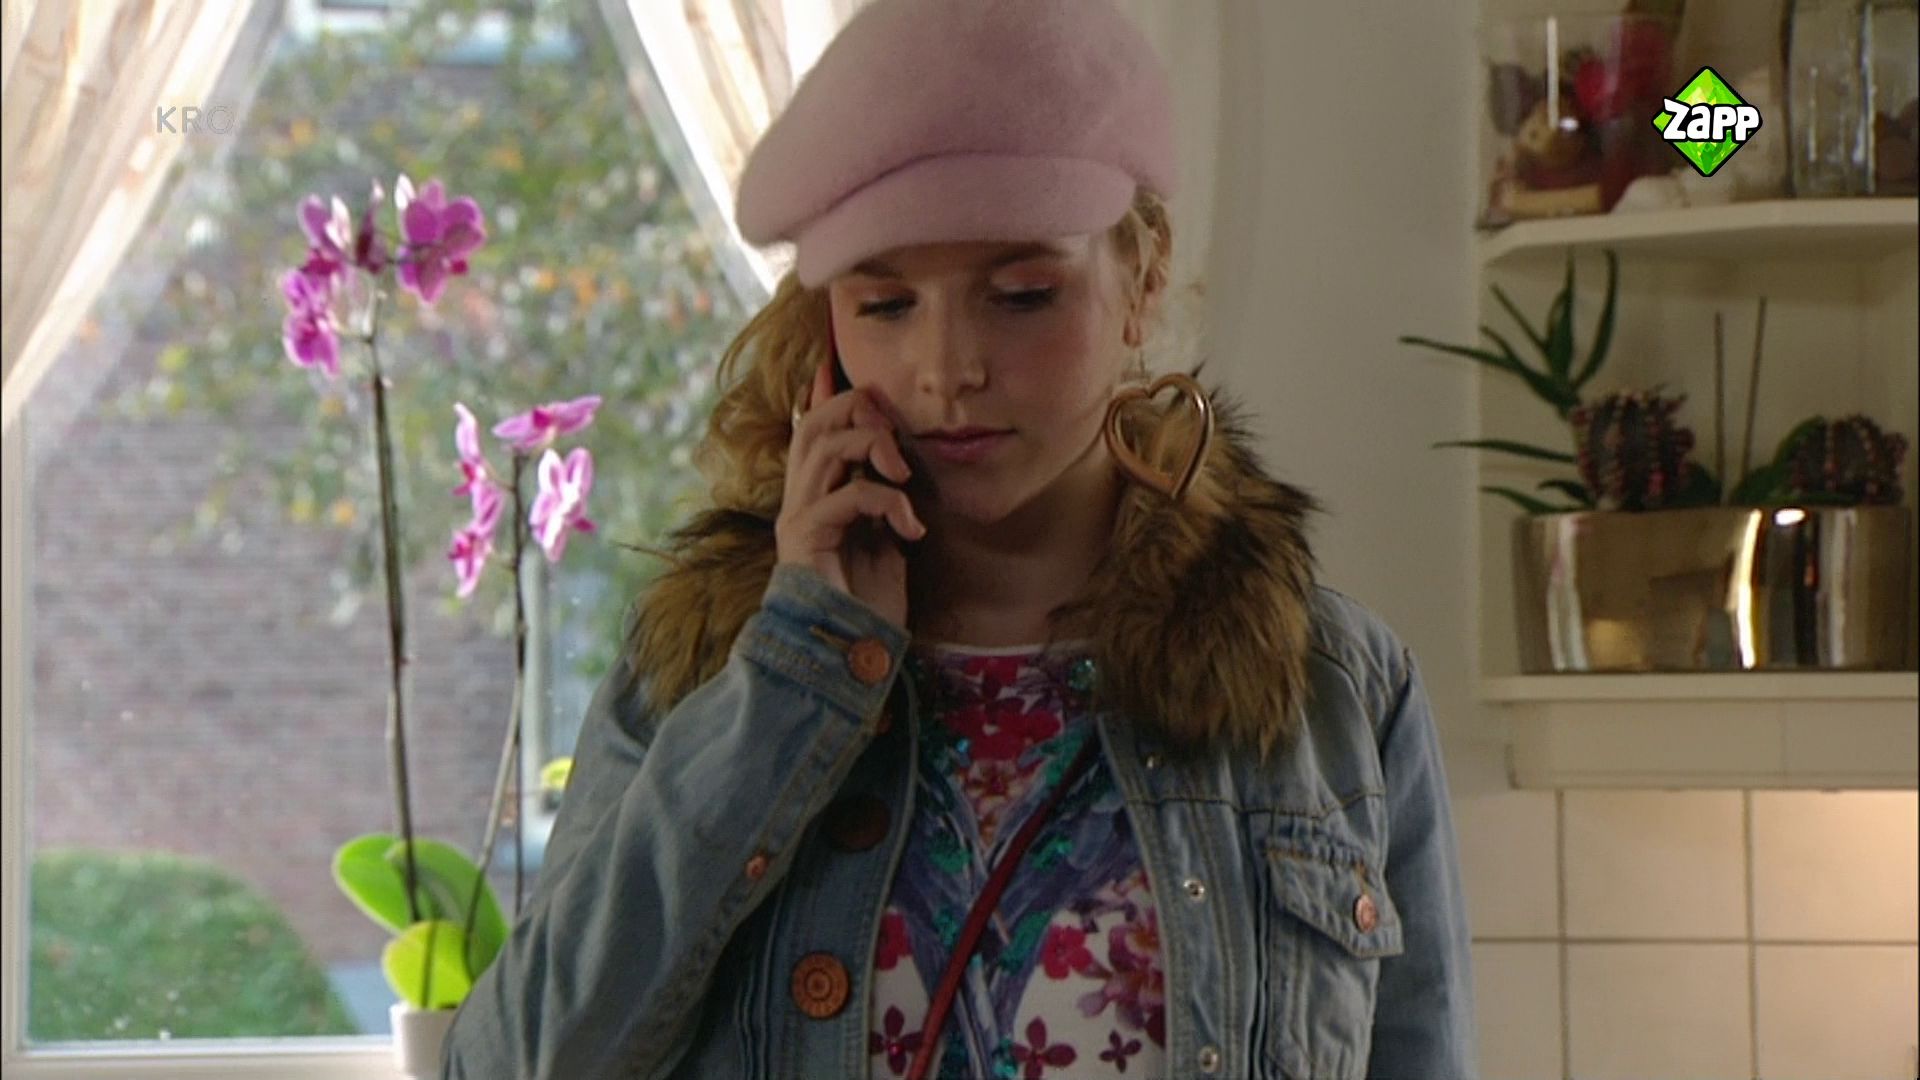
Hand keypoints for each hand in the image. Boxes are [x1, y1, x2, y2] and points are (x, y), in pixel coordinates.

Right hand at [774, 357, 923, 629]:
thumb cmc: (868, 598)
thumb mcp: (885, 534)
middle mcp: (800, 497)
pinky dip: (885, 500)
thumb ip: (882, 494)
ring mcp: (799, 516)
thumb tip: (894, 459)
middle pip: (814, 422)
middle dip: (854, 407)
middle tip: (892, 424)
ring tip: (903, 471)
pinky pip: (847, 495)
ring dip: (870, 443)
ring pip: (822, 444)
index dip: (825, 392)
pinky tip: (910, 528)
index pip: (812, 427)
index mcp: (816, 493)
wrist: (851, 651)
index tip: (834, 360)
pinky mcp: (806, 538)